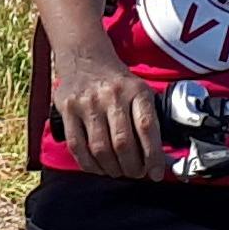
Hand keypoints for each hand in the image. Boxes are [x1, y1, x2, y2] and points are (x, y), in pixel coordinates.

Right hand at [47, 32, 160, 179]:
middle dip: (132, 167)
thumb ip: (148, 119)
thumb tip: (160, 158)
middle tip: (136, 173)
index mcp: (136, 90)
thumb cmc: (117, 81)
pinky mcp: (68, 109)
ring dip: (112, 168)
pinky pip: (77, 146)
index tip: (156, 173)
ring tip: (118, 172)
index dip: (153, 156)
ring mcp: (88, 102)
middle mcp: (112, 95)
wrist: (85, 56)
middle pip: (123, 143)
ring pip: (100, 148)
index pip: (146, 128)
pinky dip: (89, 163)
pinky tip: (98, 167)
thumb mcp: (140, 90)